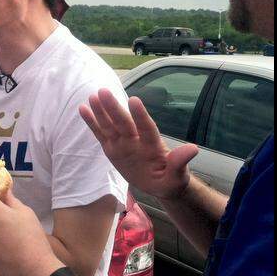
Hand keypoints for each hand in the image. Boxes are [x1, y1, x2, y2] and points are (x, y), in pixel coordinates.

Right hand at [79, 88, 198, 200]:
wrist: (161, 184)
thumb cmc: (171, 179)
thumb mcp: (178, 176)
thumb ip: (180, 162)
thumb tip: (193, 149)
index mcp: (152, 146)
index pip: (146, 128)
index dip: (140, 115)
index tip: (134, 101)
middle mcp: (136, 140)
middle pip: (124, 123)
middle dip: (114, 108)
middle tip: (104, 92)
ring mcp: (124, 143)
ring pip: (111, 125)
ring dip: (102, 111)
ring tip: (93, 96)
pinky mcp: (113, 148)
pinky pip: (101, 134)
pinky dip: (92, 123)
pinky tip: (84, 109)